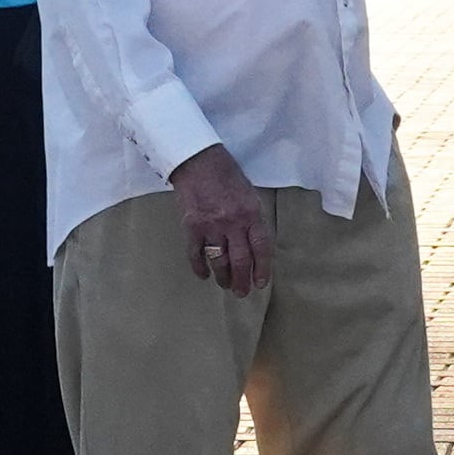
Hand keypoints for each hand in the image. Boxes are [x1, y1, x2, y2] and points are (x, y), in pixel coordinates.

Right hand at [168, 143, 271, 297]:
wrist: (198, 162)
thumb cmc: (227, 176)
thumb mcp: (249, 195)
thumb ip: (252, 220)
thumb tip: (255, 246)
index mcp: (251, 214)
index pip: (261, 248)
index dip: (262, 269)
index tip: (261, 283)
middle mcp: (232, 222)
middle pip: (240, 260)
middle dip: (242, 280)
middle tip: (242, 293)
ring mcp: (210, 226)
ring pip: (218, 261)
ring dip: (222, 277)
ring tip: (225, 285)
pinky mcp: (191, 226)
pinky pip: (195, 254)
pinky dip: (199, 267)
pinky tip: (203, 275)